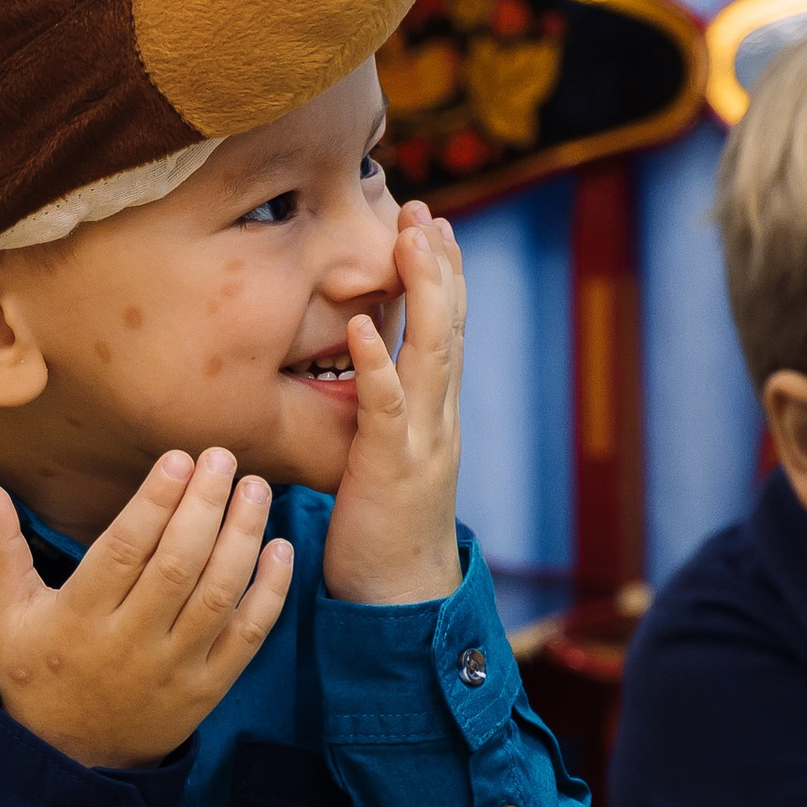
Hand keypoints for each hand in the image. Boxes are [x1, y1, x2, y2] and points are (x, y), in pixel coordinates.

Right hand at [0, 447, 294, 768]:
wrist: (71, 762)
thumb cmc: (37, 675)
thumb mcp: (6, 615)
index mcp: (78, 618)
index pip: (122, 551)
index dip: (153, 503)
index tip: (178, 458)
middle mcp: (129, 643)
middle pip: (177, 566)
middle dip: (204, 507)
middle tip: (224, 459)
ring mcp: (173, 668)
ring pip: (217, 596)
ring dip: (242, 539)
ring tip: (257, 490)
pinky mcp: (208, 689)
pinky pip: (247, 637)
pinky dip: (269, 593)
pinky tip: (280, 548)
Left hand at [320, 201, 464, 605]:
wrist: (400, 597)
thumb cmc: (383, 527)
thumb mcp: (387, 455)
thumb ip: (385, 411)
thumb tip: (369, 366)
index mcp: (436, 411)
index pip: (444, 328)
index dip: (439, 274)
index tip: (427, 222)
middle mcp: (439, 417)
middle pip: (447, 326)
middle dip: (438, 265)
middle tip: (422, 209)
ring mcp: (422, 441)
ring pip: (430, 354)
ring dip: (421, 294)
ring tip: (409, 239)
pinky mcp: (391, 470)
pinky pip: (385, 409)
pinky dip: (375, 366)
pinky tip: (359, 328)